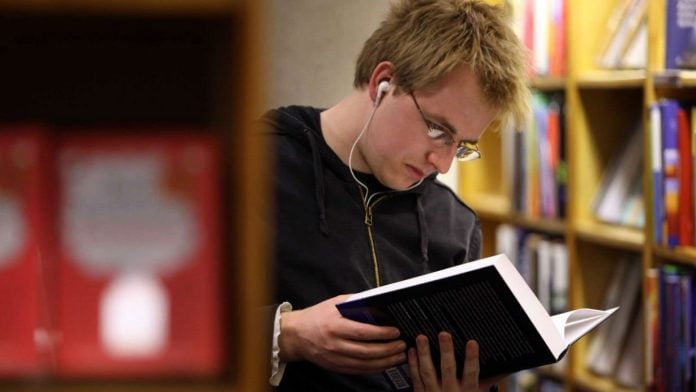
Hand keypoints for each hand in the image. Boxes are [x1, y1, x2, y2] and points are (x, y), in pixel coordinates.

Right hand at [278, 295, 407, 373]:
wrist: (296, 335)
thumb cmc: (317, 316)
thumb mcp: (335, 303)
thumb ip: (356, 303)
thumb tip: (377, 305)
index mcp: (335, 326)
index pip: (363, 332)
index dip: (381, 334)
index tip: (395, 332)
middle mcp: (335, 345)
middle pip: (367, 351)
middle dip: (388, 349)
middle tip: (402, 345)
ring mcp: (335, 358)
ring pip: (365, 364)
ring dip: (385, 361)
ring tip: (399, 356)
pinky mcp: (335, 367)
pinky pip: (358, 371)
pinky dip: (374, 368)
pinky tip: (385, 364)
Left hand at [408, 333, 501, 391]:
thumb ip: (491, 380)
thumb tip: (506, 365)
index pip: (471, 374)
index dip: (471, 358)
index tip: (472, 342)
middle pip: (448, 371)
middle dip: (446, 352)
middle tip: (444, 334)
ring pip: (428, 373)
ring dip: (424, 354)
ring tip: (422, 338)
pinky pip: (416, 379)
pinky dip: (413, 364)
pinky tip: (412, 351)